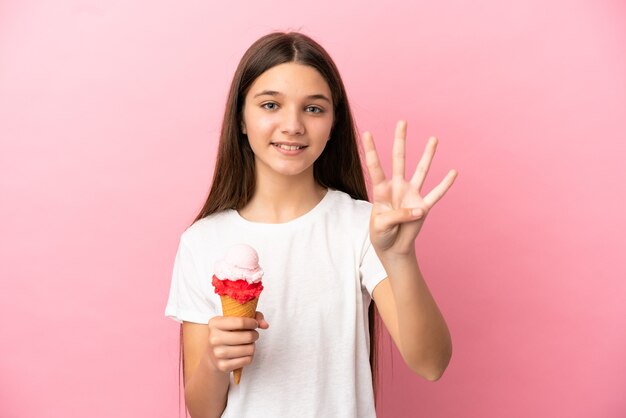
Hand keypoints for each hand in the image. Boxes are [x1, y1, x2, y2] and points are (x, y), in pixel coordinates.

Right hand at [205, 311, 268, 374]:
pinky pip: (247, 360)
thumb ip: (254, 316)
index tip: (254, 324)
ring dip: (252, 346)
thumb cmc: (228, 332)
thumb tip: (265, 325)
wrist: (213, 353)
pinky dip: (250, 356)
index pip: (241, 322)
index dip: (253, 322)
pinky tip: (244, 353)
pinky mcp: (223, 366)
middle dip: (255, 335)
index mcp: (215, 323)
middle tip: (253, 335)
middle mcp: (214, 338)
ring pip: (249, 349)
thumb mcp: (236, 319)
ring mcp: (217, 353)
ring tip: (248, 344)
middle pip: (247, 336)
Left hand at [362, 120, 456, 256]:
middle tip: (402, 122)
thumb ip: (397, 216)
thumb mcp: (381, 226)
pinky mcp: (423, 207)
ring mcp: (411, 195)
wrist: (392, 247)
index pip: (375, 167)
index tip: (367, 133)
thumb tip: (419, 209)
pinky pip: (436, 194)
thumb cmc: (381, 234)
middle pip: (399, 159)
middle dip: (400, 141)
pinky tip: (453, 173)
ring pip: (421, 171)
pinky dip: (445, 184)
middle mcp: (397, 188)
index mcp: (381, 190)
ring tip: (434, 139)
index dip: (371, 151)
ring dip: (427, 155)